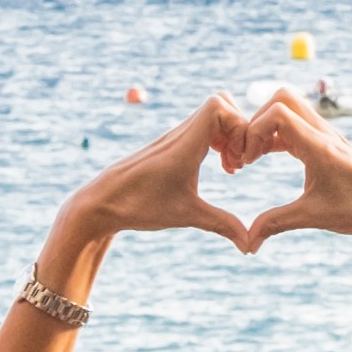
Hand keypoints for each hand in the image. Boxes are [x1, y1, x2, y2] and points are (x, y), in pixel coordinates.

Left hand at [52, 96, 254, 253]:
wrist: (101, 202)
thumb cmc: (140, 206)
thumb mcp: (187, 215)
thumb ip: (223, 225)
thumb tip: (250, 247)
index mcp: (185, 145)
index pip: (219, 107)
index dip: (239, 126)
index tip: (240, 159)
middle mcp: (180, 134)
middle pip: (221, 104)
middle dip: (239, 130)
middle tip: (238, 162)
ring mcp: (175, 136)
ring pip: (212, 114)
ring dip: (228, 135)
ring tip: (230, 166)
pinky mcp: (171, 144)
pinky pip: (201, 127)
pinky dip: (216, 140)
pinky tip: (218, 165)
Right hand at [232, 91, 351, 248]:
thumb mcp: (312, 217)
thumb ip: (276, 224)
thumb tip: (248, 244)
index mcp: (319, 147)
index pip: (278, 113)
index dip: (254, 131)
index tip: (248, 160)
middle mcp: (324, 133)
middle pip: (282, 98)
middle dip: (256, 120)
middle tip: (248, 152)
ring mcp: (327, 135)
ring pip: (290, 108)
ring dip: (266, 126)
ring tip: (253, 157)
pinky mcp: (327, 142)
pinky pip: (296, 123)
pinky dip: (277, 133)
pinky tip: (266, 155)